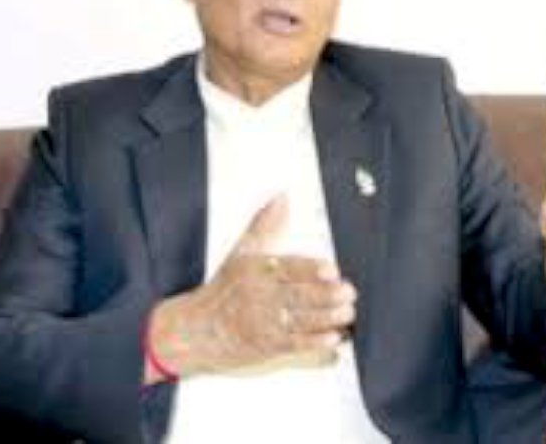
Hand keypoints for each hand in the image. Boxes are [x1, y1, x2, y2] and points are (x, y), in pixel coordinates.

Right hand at [145, 195, 356, 381]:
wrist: (197, 330)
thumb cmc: (224, 290)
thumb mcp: (241, 252)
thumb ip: (265, 225)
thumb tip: (281, 198)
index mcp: (257, 270)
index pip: (287, 268)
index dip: (310, 270)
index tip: (331, 270)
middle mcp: (260, 296)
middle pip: (298, 295)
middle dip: (327, 296)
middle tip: (349, 292)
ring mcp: (264, 324)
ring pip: (300, 320)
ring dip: (327, 318)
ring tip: (347, 313)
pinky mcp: (267, 347)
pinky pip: (294, 346)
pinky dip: (315, 343)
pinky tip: (332, 339)